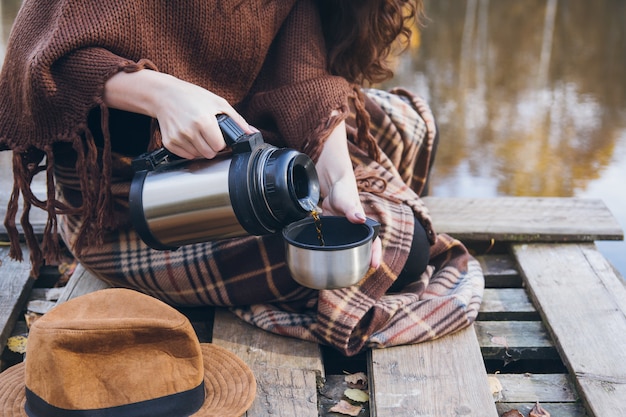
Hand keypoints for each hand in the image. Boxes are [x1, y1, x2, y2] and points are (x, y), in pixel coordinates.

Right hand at [104, 70, 253, 158]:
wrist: (165, 95)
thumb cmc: (193, 97)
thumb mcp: (218, 102)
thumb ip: (237, 120)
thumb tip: (251, 133)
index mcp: (203, 121)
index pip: (219, 146)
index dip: (222, 142)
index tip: (219, 135)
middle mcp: (189, 131)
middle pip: (209, 154)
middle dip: (212, 146)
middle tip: (209, 134)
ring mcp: (178, 138)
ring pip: (198, 156)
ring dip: (201, 148)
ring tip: (198, 133)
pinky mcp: (169, 143)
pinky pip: (186, 155)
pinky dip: (190, 149)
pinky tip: (189, 136)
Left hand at [316, 121, 381, 268]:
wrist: (328, 181)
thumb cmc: (343, 187)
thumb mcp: (347, 197)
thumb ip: (352, 208)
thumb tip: (360, 219)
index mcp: (363, 224)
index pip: (374, 242)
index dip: (375, 254)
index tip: (373, 266)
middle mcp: (354, 230)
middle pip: (360, 249)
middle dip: (359, 262)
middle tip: (354, 276)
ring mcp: (342, 231)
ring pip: (345, 248)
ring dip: (344, 259)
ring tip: (339, 273)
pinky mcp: (330, 230)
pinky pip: (332, 243)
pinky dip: (329, 251)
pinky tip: (323, 259)